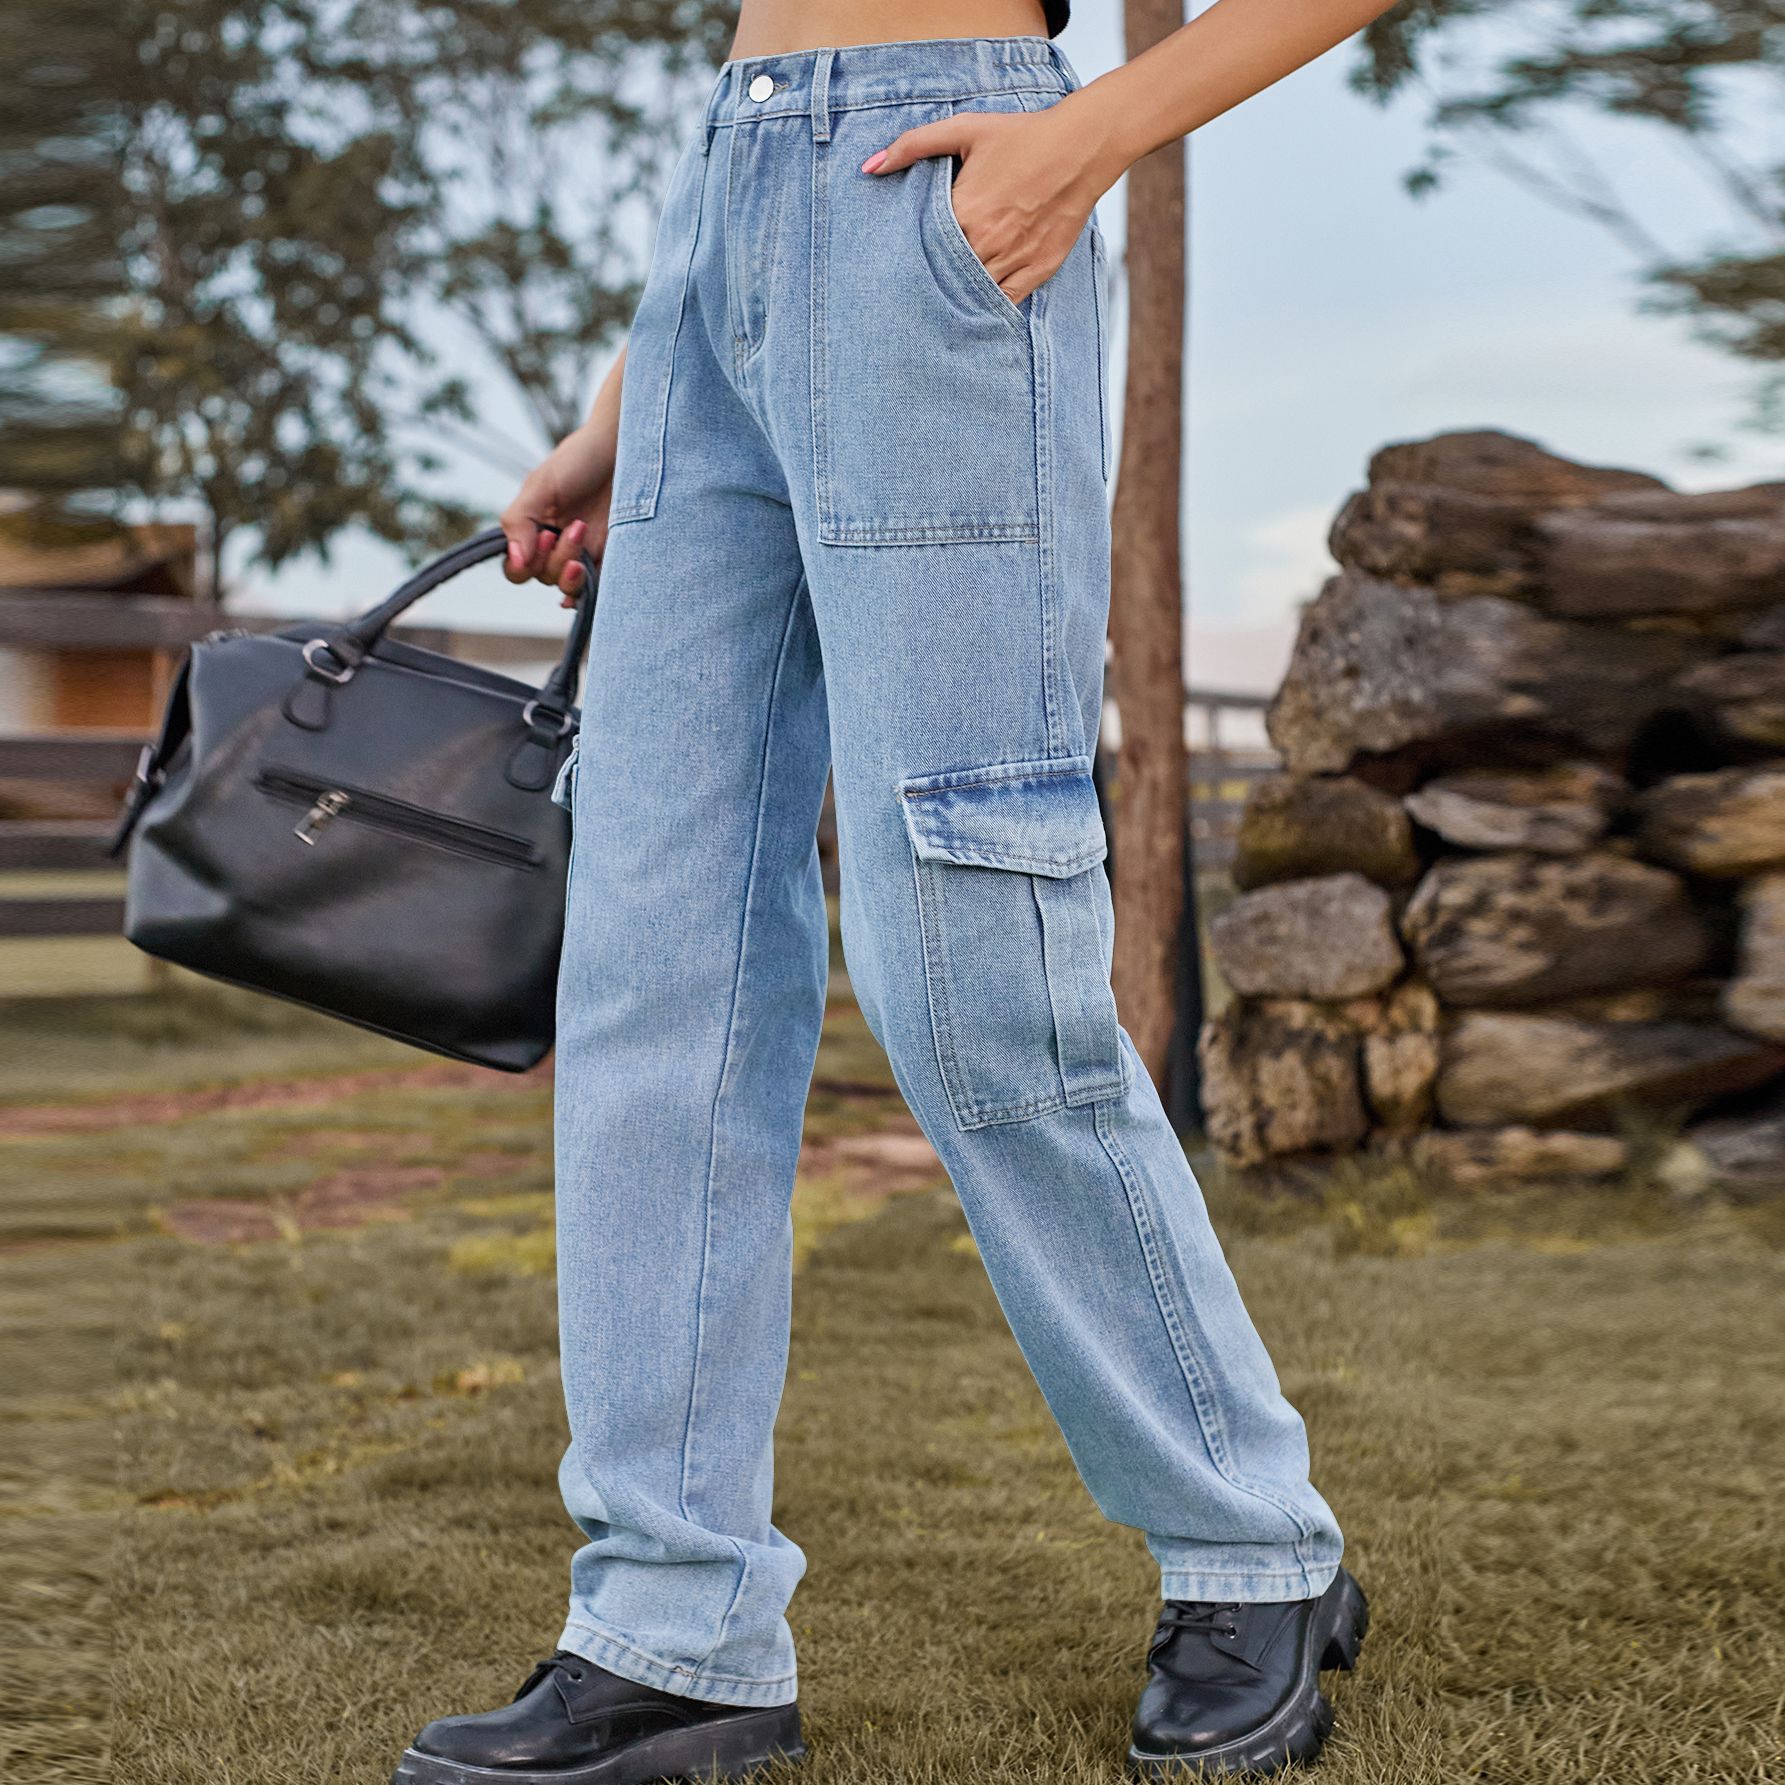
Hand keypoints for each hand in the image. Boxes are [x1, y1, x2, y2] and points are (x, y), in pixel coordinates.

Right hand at [500, 351, 624, 605]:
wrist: (625, 447)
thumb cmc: (580, 459)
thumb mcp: (541, 485)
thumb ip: (519, 520)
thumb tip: (516, 559)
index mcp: (532, 528)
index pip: (517, 567)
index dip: (523, 565)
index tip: (542, 539)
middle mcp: (555, 544)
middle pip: (542, 577)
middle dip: (554, 558)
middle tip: (574, 526)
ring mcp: (583, 552)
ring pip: (567, 584)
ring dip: (571, 570)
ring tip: (584, 533)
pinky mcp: (609, 556)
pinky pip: (596, 586)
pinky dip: (589, 590)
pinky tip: (588, 579)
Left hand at [862, 101, 1114, 306]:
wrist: (1081, 147)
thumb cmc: (1022, 136)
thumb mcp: (965, 129)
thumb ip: (913, 145)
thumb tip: (869, 166)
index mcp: (965, 210)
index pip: (924, 248)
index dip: (909, 258)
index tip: (894, 264)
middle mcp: (987, 241)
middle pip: (946, 276)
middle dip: (928, 283)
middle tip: (905, 295)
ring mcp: (1013, 259)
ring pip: (973, 293)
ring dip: (956, 299)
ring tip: (934, 309)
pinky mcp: (1037, 271)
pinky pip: (1004, 302)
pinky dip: (987, 308)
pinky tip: (972, 310)